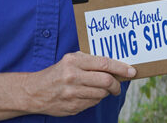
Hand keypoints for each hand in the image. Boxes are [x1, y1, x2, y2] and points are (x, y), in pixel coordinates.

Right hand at [0, 52, 136, 121]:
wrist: (34, 91)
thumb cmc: (57, 72)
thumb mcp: (70, 60)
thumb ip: (90, 60)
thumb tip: (115, 65)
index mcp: (74, 62)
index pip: (104, 64)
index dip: (121, 68)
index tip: (132, 71)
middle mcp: (73, 77)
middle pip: (106, 81)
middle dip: (117, 84)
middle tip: (118, 85)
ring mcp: (72, 94)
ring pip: (101, 94)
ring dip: (105, 93)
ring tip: (100, 89)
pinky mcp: (71, 107)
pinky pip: (92, 104)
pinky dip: (95, 100)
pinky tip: (88, 95)